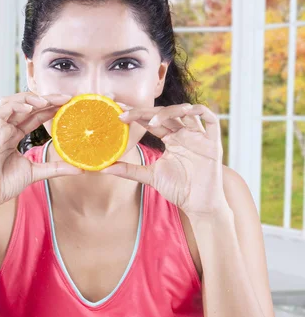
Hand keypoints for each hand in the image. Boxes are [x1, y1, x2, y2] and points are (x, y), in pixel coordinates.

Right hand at [0, 92, 83, 212]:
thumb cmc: (4, 185)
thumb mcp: (36, 173)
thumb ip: (55, 168)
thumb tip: (80, 169)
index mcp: (13, 135)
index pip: (33, 115)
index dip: (50, 107)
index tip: (68, 104)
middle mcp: (5, 129)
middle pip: (25, 106)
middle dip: (45, 99)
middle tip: (65, 97)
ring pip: (10, 103)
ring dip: (28, 98)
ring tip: (47, 101)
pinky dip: (14, 107)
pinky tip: (29, 108)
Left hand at [100, 103, 226, 216]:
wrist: (198, 205)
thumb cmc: (178, 189)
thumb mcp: (150, 176)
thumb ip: (129, 170)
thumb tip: (104, 168)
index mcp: (171, 139)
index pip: (152, 120)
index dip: (137, 114)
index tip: (117, 114)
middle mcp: (184, 134)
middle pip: (165, 114)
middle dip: (146, 111)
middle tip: (126, 112)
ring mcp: (199, 136)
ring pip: (186, 112)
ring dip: (170, 111)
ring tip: (152, 120)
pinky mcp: (213, 142)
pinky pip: (211, 119)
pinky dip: (200, 111)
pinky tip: (186, 112)